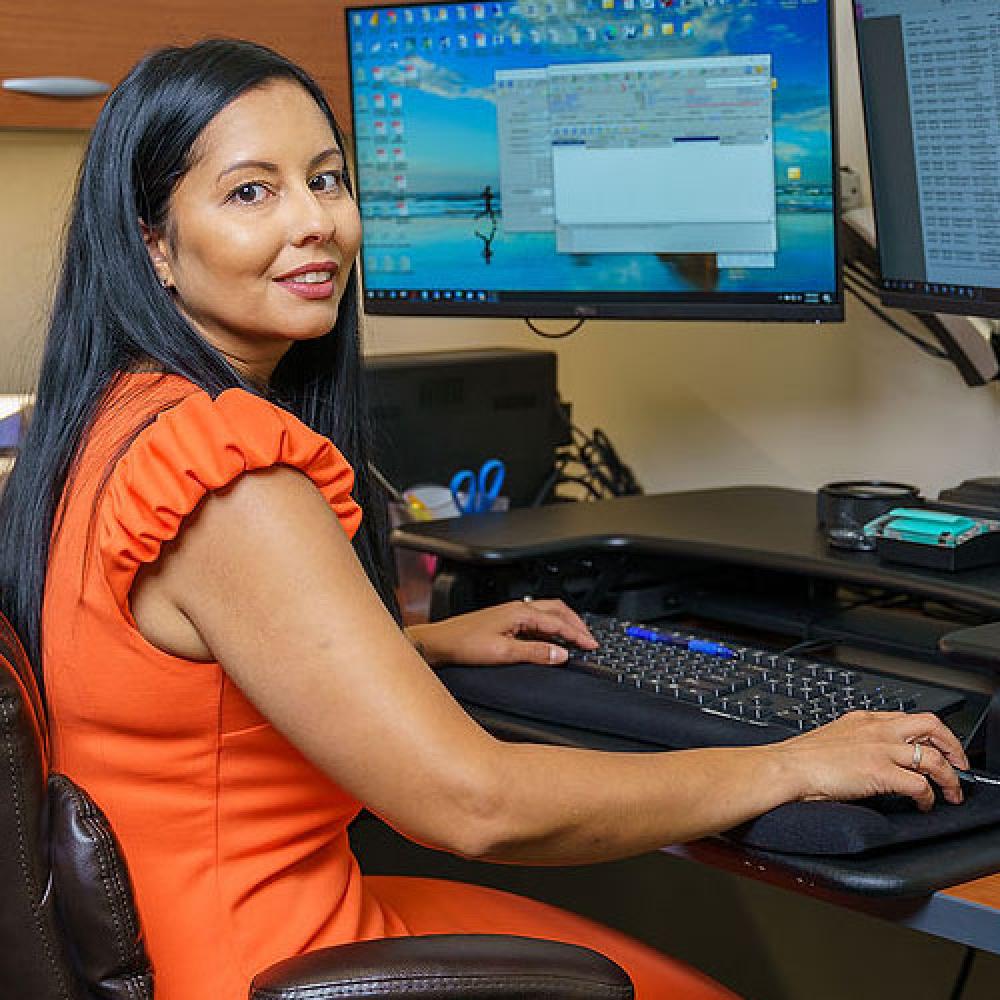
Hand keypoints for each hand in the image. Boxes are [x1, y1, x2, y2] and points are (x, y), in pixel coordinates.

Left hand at [406, 599, 597, 667]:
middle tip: (589, 640)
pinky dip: (551, 628)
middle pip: (557, 610)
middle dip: (576, 623)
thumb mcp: (503, 653)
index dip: (577, 635)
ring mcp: (511, 613)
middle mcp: (517, 608)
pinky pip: (537, 619)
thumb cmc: (463, 644)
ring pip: (548, 612)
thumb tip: (560, 654)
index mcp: (520, 613)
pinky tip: (552, 640)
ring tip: (576, 638)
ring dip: (565, 623)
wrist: (439, 643)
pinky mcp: (505, 620)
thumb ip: (534, 653)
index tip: (591, 645)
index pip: (558, 622)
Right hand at [773, 710, 969, 811]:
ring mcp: (880, 749)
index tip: (935, 748)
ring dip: (949, 778)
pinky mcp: (880, 772)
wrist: (786, 768)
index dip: (929, 735)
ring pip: (933, 757)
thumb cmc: (800, 759)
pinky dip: (928, 797)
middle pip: (932, 726)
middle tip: (958, 765)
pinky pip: (920, 785)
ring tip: (951, 792)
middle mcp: (876, 729)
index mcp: (863, 720)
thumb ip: (856, 742)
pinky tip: (923, 805)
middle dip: (952, 747)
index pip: (909, 719)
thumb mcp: (833, 739)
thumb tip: (869, 758)